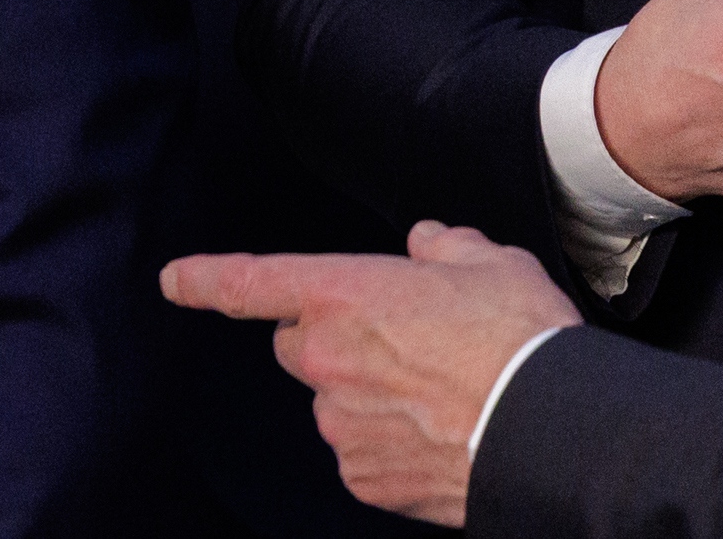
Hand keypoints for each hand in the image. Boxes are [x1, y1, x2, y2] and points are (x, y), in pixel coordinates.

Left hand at [162, 223, 581, 527]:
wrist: (548, 430)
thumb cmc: (519, 339)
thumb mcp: (489, 262)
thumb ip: (444, 247)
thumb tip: (427, 244)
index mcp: (344, 295)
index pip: (252, 283)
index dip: (206, 279)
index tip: (174, 280)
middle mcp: (326, 361)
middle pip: (298, 344)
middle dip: (330, 338)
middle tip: (396, 340)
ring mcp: (340, 425)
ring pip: (332, 401)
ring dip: (363, 392)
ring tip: (434, 391)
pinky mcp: (362, 477)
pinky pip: (358, 450)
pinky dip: (385, 441)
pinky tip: (435, 432)